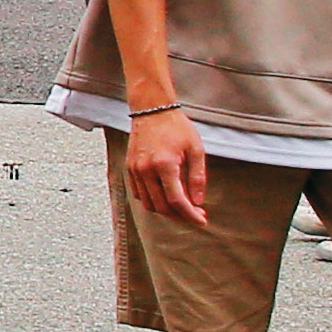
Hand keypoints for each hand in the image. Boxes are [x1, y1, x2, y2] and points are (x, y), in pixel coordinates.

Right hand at [122, 104, 216, 225]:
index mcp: (164, 165)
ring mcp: (135, 170)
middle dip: (180, 215)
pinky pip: (139, 193)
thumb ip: (197, 178)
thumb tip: (198, 201)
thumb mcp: (195, 150)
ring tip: (181, 207)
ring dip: (166, 210)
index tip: (202, 221)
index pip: (177, 200)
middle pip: (161, 206)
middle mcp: (146, 170)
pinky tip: (165, 196)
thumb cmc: (176, 127)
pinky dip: (152, 200)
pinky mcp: (129, 168)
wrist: (152, 110)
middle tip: (195, 214)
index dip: (190, 215)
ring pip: (148, 203)